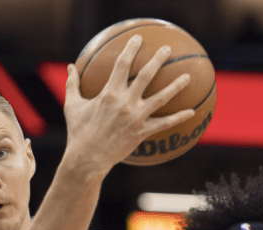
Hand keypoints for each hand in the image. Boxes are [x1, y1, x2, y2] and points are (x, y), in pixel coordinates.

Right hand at [62, 35, 195, 174]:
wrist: (88, 158)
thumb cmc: (79, 132)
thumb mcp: (72, 106)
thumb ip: (73, 84)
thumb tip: (70, 67)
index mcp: (109, 93)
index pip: (122, 64)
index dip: (131, 49)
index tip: (138, 38)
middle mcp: (125, 102)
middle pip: (146, 76)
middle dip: (157, 60)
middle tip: (167, 50)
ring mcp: (136, 117)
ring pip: (160, 98)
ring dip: (176, 86)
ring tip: (187, 77)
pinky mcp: (142, 132)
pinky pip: (164, 123)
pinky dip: (178, 118)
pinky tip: (192, 112)